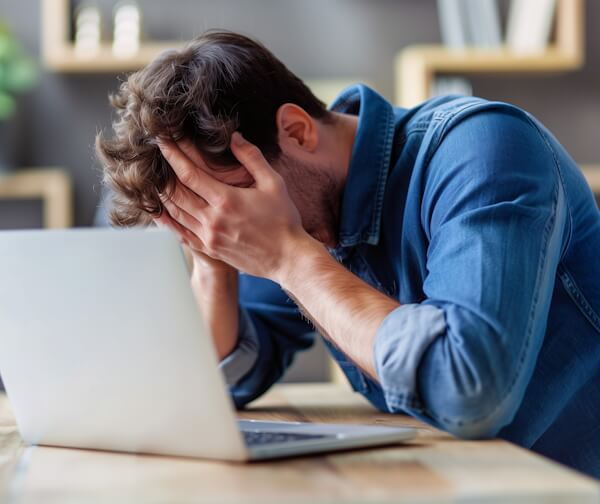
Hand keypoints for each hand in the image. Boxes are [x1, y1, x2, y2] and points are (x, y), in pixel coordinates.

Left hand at [158, 132, 313, 281]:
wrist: (287, 258)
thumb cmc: (284, 220)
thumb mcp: (274, 184)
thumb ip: (252, 158)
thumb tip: (234, 137)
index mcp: (226, 200)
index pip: (188, 174)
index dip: (172, 156)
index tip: (162, 142)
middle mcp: (212, 220)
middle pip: (175, 193)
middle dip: (162, 173)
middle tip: (153, 158)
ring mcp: (208, 237)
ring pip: (175, 213)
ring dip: (161, 195)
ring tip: (153, 179)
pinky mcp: (210, 250)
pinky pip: (180, 233)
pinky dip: (167, 220)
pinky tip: (159, 211)